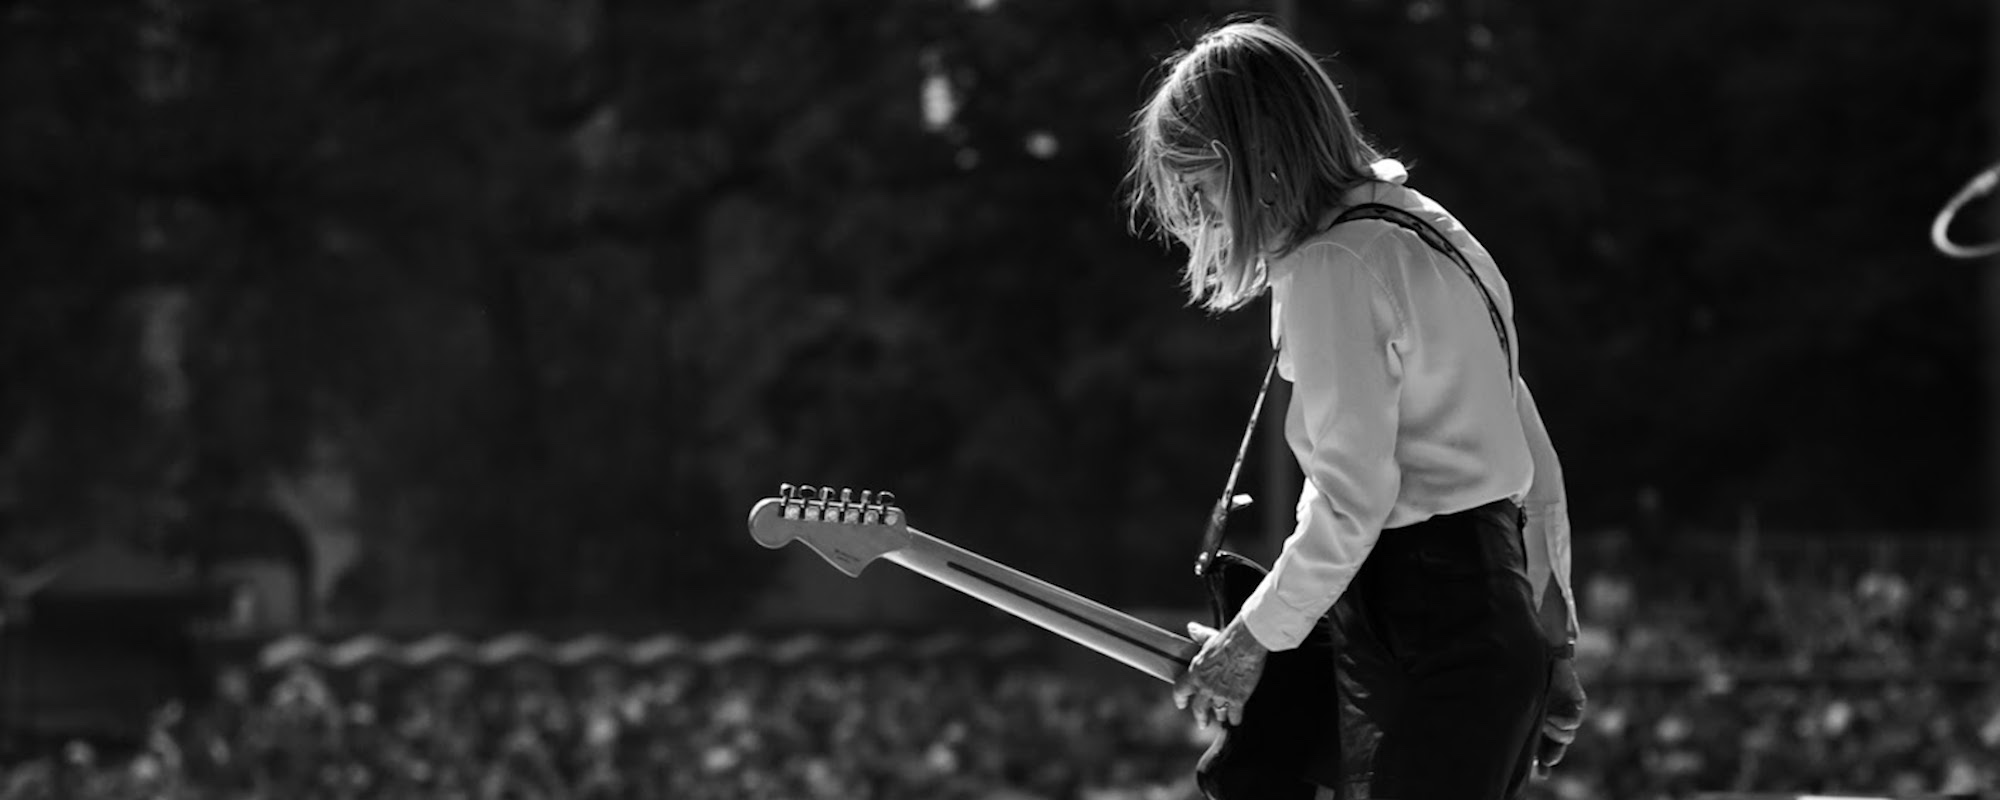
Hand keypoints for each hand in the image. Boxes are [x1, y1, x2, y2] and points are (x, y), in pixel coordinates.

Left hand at [1172, 617, 1268, 728]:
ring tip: (1222, 718)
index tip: (1181, 704)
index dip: (1180, 699)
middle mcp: (1205, 687)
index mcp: (1195, 673)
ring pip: (1217, 713)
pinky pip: (1235, 715)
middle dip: (1200, 718)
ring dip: (1219, 716)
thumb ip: (1199, 635)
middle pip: (1198, 709)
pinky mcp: (1238, 699)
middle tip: (1202, 723)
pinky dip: (1235, 719)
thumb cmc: (1227, 640)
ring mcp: (1221, 695)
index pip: (1180, 691)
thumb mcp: (1209, 637)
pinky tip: (1236, 720)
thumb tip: (1192, 628)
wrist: (1246, 644)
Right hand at [1533, 657, 1585, 778]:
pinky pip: (1573, 722)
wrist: (1537, 653)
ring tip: (1545, 724)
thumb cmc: (1524, 676)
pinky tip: (1553, 719)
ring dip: (1555, 734)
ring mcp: (1567, 710)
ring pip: (1566, 736)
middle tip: (1546, 764)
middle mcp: (1554, 716)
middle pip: (1556, 745)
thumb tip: (1518, 745)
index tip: (1540, 773)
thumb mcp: (1523, 704)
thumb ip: (1522, 720)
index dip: (1542, 761)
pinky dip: (1563, 724)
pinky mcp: (1578, 702)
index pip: (1543, 744)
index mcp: (1540, 718)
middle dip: (1551, 756)